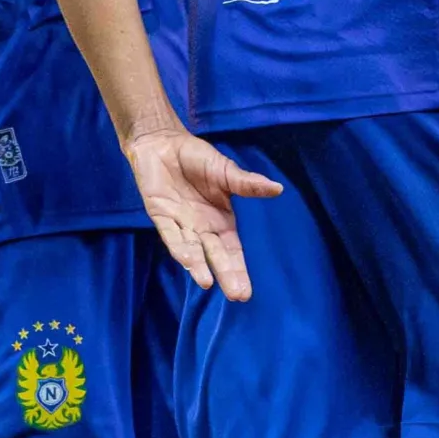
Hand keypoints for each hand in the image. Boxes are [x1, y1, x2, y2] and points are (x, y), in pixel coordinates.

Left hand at [123, 126, 281, 301]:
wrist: (163, 142)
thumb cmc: (196, 158)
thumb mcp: (225, 170)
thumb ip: (247, 183)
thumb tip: (277, 189)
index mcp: (220, 221)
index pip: (232, 251)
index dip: (238, 269)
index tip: (246, 292)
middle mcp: (201, 228)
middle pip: (215, 256)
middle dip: (225, 274)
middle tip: (237, 295)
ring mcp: (181, 224)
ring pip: (192, 250)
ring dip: (199, 266)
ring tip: (208, 282)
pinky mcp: (160, 216)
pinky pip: (170, 234)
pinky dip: (179, 246)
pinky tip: (187, 259)